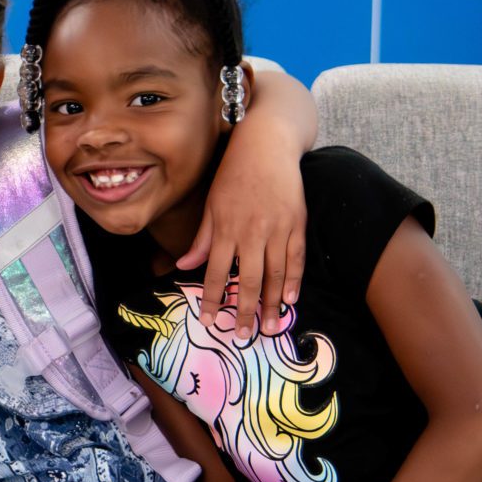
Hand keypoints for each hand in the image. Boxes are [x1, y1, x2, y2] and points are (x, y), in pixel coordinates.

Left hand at [178, 122, 306, 343]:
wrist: (266, 146)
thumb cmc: (233, 175)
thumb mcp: (211, 204)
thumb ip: (201, 238)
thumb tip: (184, 266)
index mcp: (225, 228)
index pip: (215, 272)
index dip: (212, 299)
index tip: (208, 321)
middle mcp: (250, 232)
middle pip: (247, 280)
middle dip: (244, 311)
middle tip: (243, 335)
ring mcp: (277, 228)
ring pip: (274, 274)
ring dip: (271, 304)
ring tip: (269, 327)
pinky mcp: (297, 223)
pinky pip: (297, 258)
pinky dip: (295, 280)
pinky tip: (290, 300)